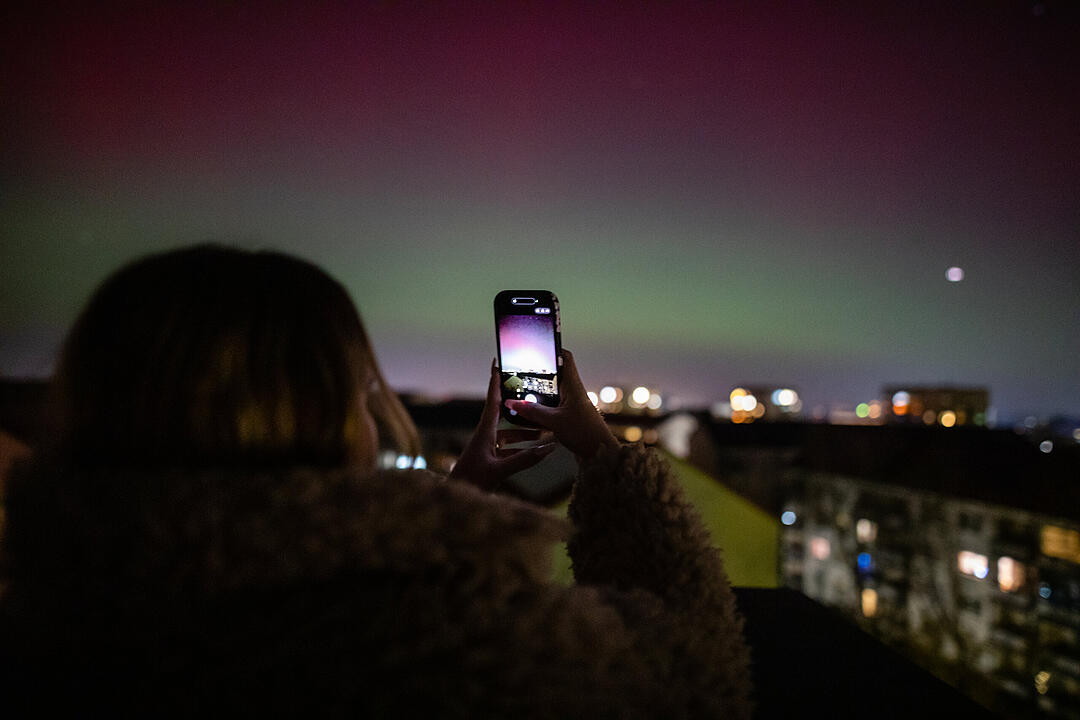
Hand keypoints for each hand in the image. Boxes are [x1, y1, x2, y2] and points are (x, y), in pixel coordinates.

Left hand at [449, 360, 557, 490]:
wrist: (454, 498)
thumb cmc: (471, 482)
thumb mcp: (500, 471)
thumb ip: (524, 460)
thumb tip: (548, 448)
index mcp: (484, 432)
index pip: (492, 400)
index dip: (495, 380)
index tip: (498, 362)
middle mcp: (485, 435)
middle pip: (504, 412)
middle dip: (518, 403)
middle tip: (531, 390)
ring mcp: (487, 447)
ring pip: (509, 432)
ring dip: (524, 430)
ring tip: (543, 427)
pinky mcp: (489, 458)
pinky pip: (509, 447)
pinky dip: (522, 446)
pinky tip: (535, 449)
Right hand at [503, 349, 617, 459]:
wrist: (599, 453)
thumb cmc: (584, 433)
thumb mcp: (554, 421)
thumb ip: (532, 411)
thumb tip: (511, 402)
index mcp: (573, 385)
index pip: (565, 357)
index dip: (551, 348)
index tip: (536, 346)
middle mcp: (572, 390)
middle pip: (554, 372)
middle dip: (537, 371)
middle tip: (518, 371)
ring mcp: (570, 402)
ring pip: (551, 389)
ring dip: (537, 390)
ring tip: (519, 390)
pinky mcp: (567, 414)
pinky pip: (551, 403)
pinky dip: (539, 404)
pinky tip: (528, 409)